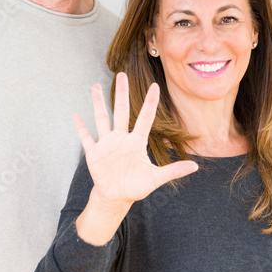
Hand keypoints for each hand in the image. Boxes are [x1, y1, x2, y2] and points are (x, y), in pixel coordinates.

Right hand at [75, 73, 197, 209]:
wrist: (116, 197)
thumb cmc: (136, 186)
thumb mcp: (156, 178)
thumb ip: (173, 171)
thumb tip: (195, 167)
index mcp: (136, 142)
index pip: (144, 118)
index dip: (150, 103)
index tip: (155, 86)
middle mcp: (121, 138)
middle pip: (120, 111)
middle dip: (121, 93)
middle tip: (121, 74)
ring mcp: (106, 144)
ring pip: (101, 118)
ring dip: (98, 103)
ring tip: (95, 86)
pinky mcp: (94, 153)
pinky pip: (86, 138)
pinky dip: (81, 128)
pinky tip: (76, 115)